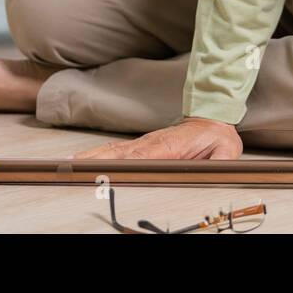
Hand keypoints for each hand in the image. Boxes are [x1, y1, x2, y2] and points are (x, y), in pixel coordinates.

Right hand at [73, 116, 242, 159]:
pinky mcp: (139, 147)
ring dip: (89, 158)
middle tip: (70, 168)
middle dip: (93, 161)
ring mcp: (142, 144)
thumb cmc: (217, 140)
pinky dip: (95, 156)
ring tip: (67, 165)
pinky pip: (113, 152)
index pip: (139, 157)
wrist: (212, 120)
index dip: (120, 163)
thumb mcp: (225, 153)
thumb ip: (219, 164)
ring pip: (111, 151)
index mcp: (169, 147)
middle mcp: (150, 144)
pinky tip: (80, 161)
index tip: (101, 169)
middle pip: (117, 153)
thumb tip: (217, 172)